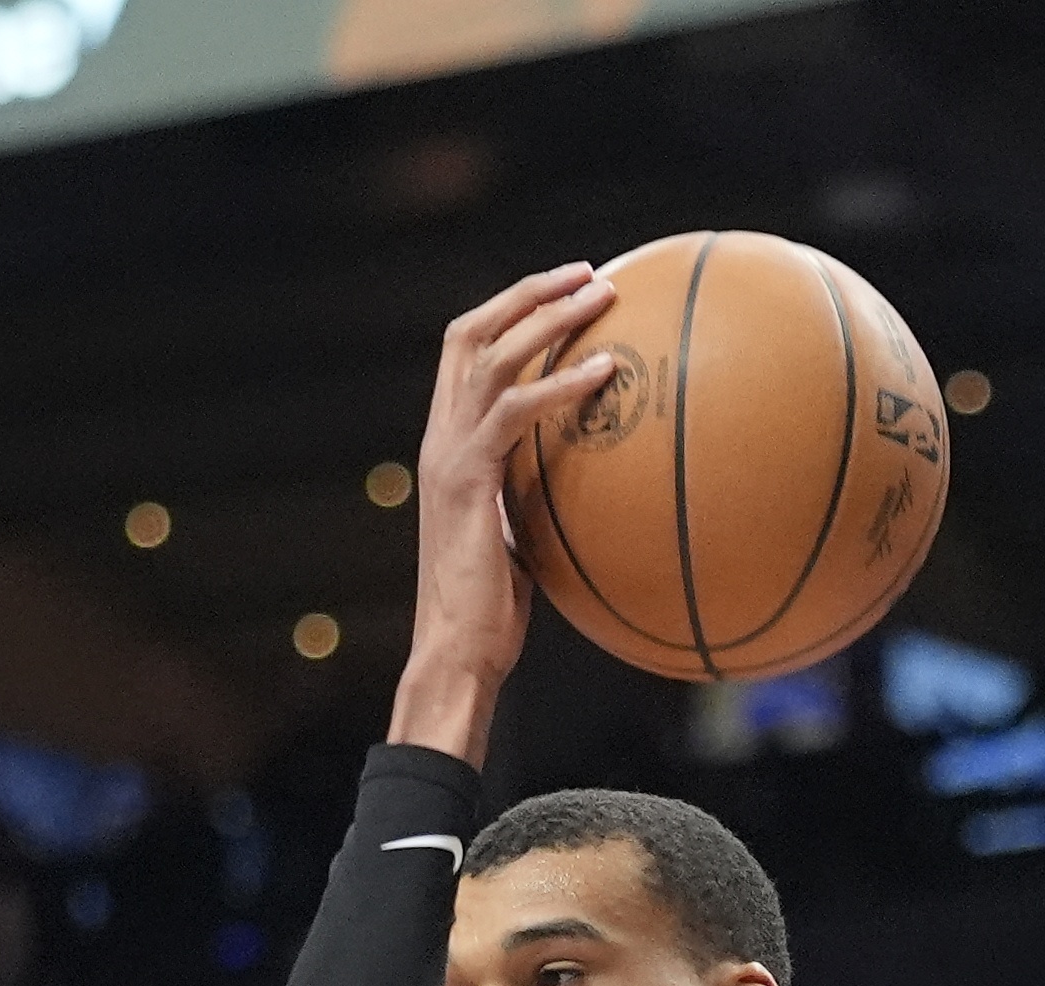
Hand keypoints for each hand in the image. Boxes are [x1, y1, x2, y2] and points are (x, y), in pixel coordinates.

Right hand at [388, 262, 617, 760]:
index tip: (565, 295)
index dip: (512, 315)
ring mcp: (448, 455)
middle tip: (587, 273)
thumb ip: (538, 503)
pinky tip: (603, 372)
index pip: (468, 356)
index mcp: (449, 448)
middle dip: (528, 293)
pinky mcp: (467, 481)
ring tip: (600, 295)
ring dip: (545, 316)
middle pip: (471, 332)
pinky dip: (559, 386)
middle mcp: (440, 439)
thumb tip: (589, 495)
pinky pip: (514, 412)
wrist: (456, 653)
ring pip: (490, 354)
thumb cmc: (492, 619)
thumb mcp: (520, 545)